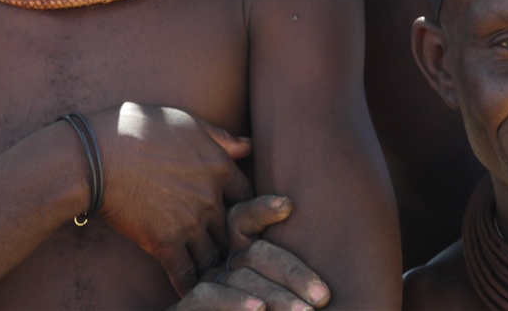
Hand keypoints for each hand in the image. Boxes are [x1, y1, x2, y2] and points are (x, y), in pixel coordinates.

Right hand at [86, 103, 253, 295]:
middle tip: (230, 254)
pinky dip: (190, 285)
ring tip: (215, 278)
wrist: (99, 154)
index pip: (247, 195)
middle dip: (231, 241)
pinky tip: (193, 295)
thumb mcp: (187, 123)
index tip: (236, 216)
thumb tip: (249, 146)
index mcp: (219, 166)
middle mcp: (211, 197)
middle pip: (233, 229)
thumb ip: (220, 138)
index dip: (243, 207)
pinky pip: (186, 273)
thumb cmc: (139, 128)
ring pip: (214, 255)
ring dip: (214, 267)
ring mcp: (190, 222)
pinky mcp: (165, 242)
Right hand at [200, 195, 331, 309]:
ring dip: (274, 295)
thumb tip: (325, 294)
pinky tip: (257, 310)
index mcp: (239, 263)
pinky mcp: (181, 310)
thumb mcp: (275, 307)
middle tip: (323, 297)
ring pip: (236, 277)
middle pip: (252, 253)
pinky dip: (233, 303)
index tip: (288, 206)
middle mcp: (217, 269)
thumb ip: (292, 299)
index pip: (245, 223)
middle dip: (291, 271)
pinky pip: (204, 297)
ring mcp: (199, 289)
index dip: (261, 210)